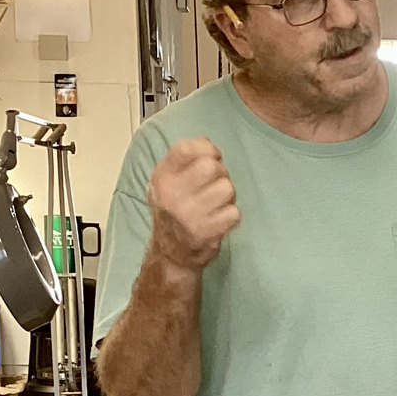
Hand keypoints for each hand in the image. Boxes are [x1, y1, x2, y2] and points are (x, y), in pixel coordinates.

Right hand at [148, 138, 238, 272]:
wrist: (171, 253)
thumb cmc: (174, 209)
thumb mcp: (168, 180)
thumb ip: (184, 158)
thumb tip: (206, 142)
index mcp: (162, 177)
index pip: (187, 148)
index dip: (207, 149)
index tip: (211, 157)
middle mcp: (172, 195)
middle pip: (212, 166)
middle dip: (221, 173)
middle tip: (215, 184)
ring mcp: (189, 215)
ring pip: (227, 188)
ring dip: (228, 195)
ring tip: (216, 203)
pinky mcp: (206, 233)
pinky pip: (234, 212)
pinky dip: (231, 215)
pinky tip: (219, 219)